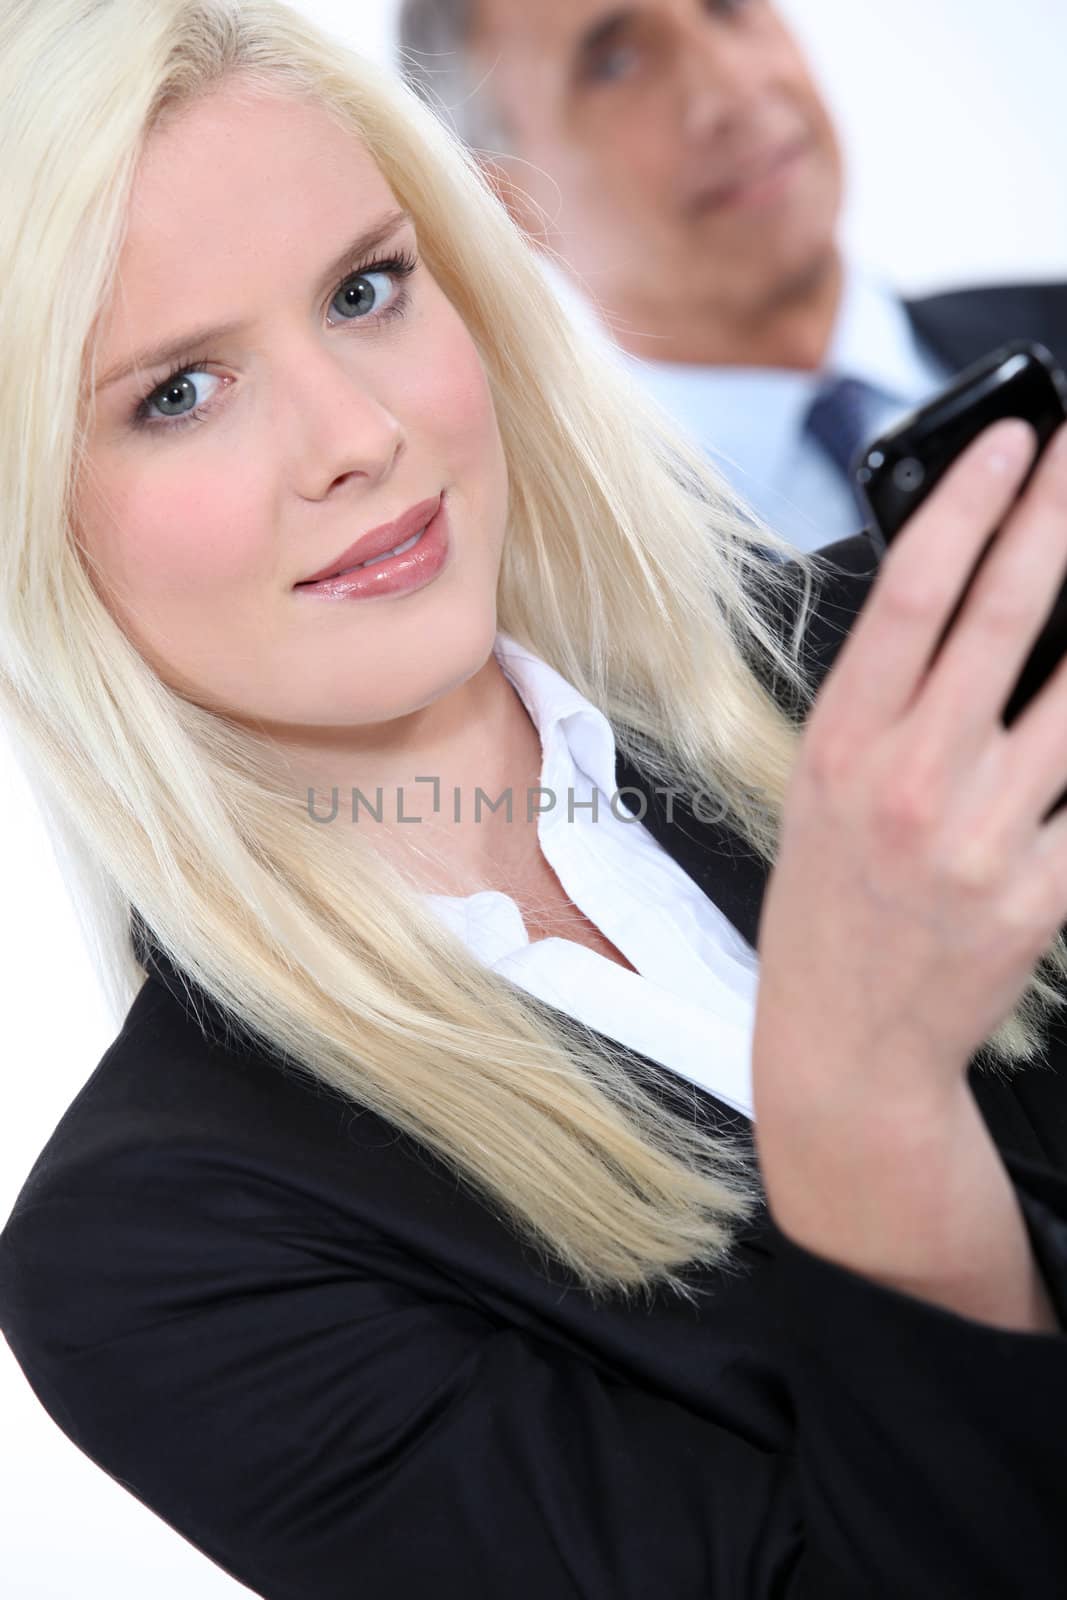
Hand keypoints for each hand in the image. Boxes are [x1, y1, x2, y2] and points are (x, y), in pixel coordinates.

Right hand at [754, 416, 1066, 1115]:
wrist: (845, 1044)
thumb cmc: (828, 910)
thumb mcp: (824, 790)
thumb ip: (891, 703)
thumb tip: (973, 605)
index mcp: (843, 743)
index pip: (915, 593)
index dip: (972, 503)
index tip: (1016, 438)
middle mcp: (909, 779)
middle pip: (1007, 616)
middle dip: (1061, 516)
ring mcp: (979, 835)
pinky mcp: (1037, 890)